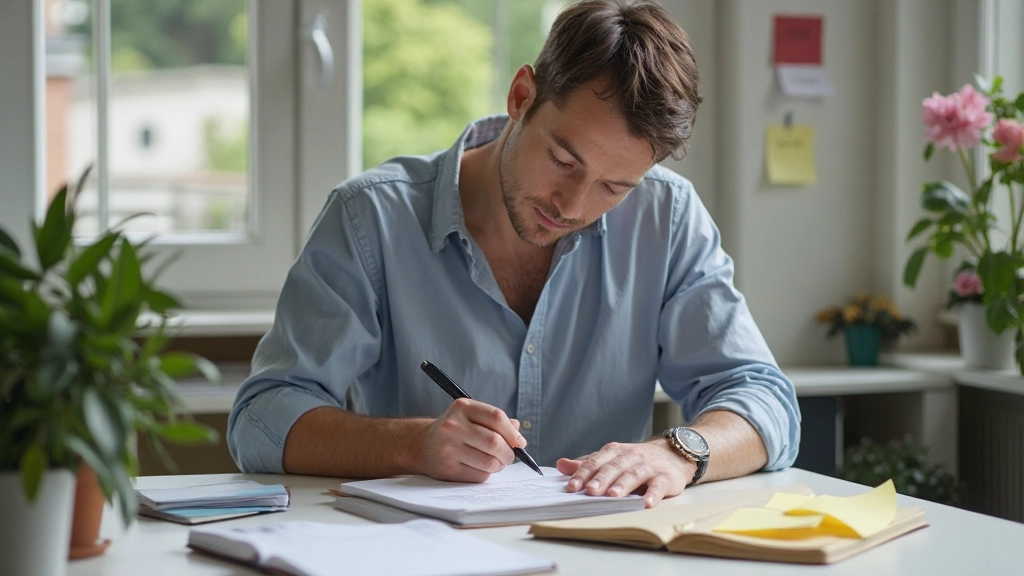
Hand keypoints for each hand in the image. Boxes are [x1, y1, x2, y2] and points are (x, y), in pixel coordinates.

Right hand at [418, 398, 524, 482]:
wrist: (421, 444)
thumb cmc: (454, 430)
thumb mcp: (471, 416)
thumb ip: (495, 421)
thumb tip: (518, 431)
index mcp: (462, 407)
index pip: (496, 417)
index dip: (512, 432)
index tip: (520, 442)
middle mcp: (453, 426)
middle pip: (495, 442)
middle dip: (508, 452)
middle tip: (509, 456)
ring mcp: (449, 448)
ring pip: (490, 462)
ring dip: (499, 465)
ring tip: (496, 462)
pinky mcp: (447, 469)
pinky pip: (480, 475)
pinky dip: (486, 473)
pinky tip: (480, 467)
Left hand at [556, 439, 693, 507]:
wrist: (673, 453)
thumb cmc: (636, 460)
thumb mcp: (611, 459)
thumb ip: (587, 464)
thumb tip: (561, 465)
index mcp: (615, 452)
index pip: (596, 462)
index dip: (583, 474)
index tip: (572, 486)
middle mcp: (631, 457)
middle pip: (614, 467)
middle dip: (601, 479)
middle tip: (589, 490)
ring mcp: (649, 467)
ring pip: (634, 474)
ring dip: (623, 485)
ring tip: (612, 495)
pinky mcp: (666, 478)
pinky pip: (659, 486)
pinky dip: (653, 494)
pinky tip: (646, 503)